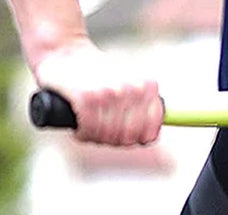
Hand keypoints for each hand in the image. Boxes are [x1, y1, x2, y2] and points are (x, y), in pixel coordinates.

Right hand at [33, 38, 162, 145]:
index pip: (149, 133)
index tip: (121, 132)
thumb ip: (144, 107)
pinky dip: (83, 133)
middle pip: (129, 137)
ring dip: (96, 136)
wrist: (61, 49)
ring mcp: (111, 93)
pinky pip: (90, 130)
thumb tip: (151, 135)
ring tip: (89, 125)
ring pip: (110, 136)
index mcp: (148, 86)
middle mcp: (132, 89)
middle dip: (113, 139)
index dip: (134, 139)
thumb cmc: (95, 73)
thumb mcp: (130, 83)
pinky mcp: (87, 97)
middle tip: (100, 128)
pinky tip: (80, 127)